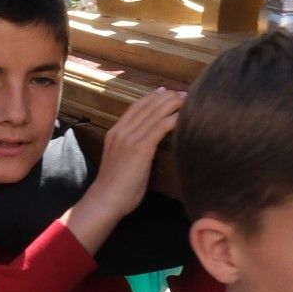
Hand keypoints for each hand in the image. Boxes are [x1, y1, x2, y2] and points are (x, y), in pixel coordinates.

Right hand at [77, 89, 183, 221]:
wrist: (106, 200)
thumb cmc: (116, 187)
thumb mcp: (121, 160)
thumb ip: (131, 148)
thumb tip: (147, 144)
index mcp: (115, 133)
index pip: (135, 108)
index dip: (151, 98)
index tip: (164, 91)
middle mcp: (122, 132)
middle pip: (147, 106)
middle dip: (166, 97)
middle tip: (182, 93)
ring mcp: (130, 139)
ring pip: (154, 113)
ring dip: (172, 104)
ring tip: (186, 99)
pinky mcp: (140, 148)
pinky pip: (159, 127)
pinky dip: (172, 119)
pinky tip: (183, 116)